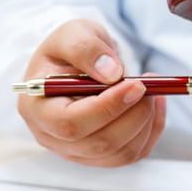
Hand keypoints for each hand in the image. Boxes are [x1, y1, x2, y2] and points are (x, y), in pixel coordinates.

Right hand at [17, 19, 165, 165]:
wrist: (74, 64)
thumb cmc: (68, 50)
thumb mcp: (72, 33)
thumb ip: (85, 48)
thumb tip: (111, 73)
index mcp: (36, 108)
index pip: (70, 124)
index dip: (106, 108)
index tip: (136, 85)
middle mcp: (52, 137)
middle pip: (99, 143)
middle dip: (133, 114)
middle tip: (148, 85)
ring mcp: (77, 152)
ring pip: (121, 153)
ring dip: (146, 122)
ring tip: (152, 90)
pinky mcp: (101, 156)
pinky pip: (134, 153)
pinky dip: (152, 129)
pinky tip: (155, 104)